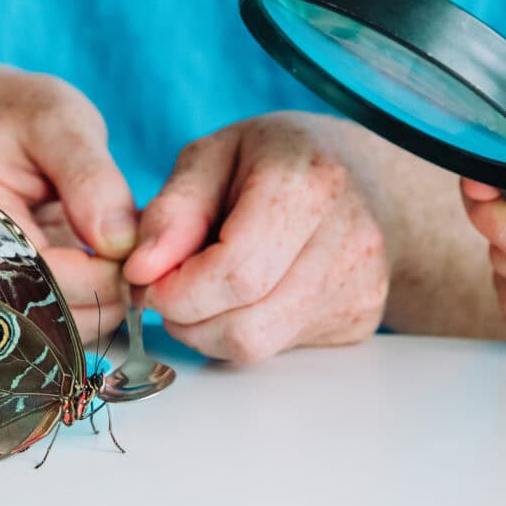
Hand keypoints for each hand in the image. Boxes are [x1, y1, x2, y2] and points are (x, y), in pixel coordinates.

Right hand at [0, 67, 138, 339]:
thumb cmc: (19, 116)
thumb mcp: (57, 121)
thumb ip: (89, 178)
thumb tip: (120, 244)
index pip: (39, 281)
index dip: (101, 274)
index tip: (142, 246)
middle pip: (46, 320)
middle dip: (107, 293)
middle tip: (144, 252)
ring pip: (57, 333)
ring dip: (106, 303)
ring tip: (127, 252)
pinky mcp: (10, 301)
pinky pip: (59, 325)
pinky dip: (96, 302)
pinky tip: (111, 264)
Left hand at [122, 113, 387, 362]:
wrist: (365, 176)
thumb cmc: (280, 160)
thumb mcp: (213, 156)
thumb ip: (173, 210)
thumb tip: (141, 270)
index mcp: (309, 184)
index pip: (235, 272)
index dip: (177, 289)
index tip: (148, 278)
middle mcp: (348, 240)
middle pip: (244, 323)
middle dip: (186, 316)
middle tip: (168, 288)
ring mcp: (359, 287)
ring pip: (257, 346)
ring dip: (209, 330)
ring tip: (203, 289)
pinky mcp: (359, 321)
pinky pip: (279, 349)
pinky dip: (244, 329)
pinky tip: (249, 293)